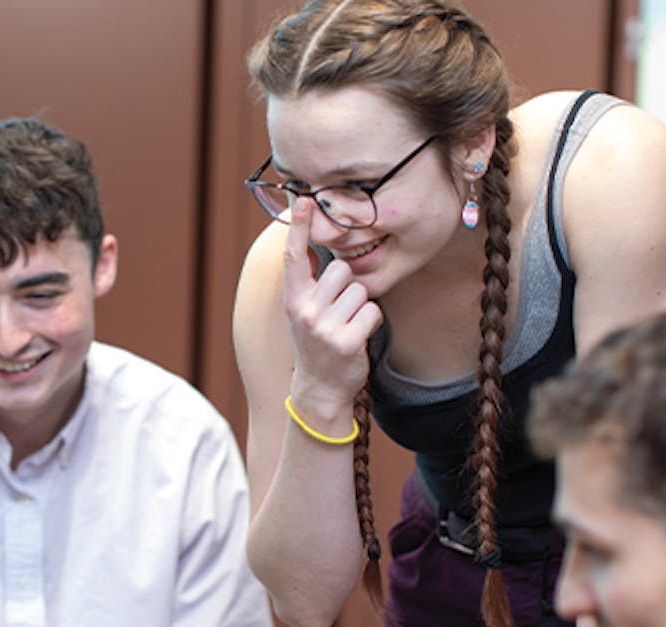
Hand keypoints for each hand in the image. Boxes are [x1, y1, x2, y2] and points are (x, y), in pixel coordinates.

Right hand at [282, 198, 382, 408]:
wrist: (319, 388)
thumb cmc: (316, 342)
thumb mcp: (302, 310)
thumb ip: (309, 281)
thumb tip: (313, 241)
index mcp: (293, 298)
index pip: (294, 256)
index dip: (301, 226)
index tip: (305, 200)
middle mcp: (304, 310)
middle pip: (342, 269)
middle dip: (348, 285)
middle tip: (339, 310)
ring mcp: (324, 327)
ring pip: (360, 291)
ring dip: (360, 306)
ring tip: (347, 325)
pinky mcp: (346, 341)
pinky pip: (372, 312)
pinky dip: (370, 323)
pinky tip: (357, 336)